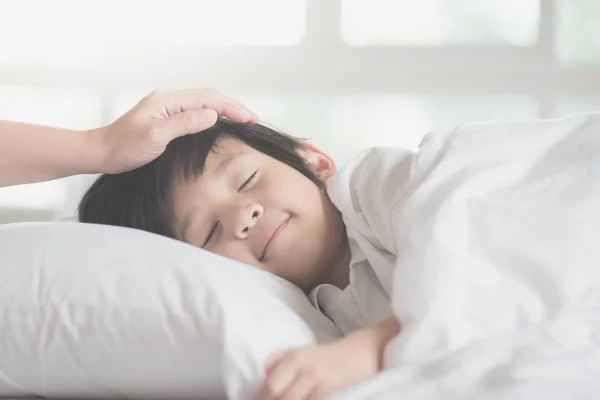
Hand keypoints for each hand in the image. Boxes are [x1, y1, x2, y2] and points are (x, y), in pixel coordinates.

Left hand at [91, 88, 258, 173]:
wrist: (103, 152)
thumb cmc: (125, 147)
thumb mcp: (156, 136)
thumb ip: (185, 123)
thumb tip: (213, 114)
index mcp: (168, 100)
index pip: (209, 99)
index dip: (233, 108)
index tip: (251, 119)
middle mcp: (170, 99)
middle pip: (210, 97)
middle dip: (234, 106)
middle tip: (254, 119)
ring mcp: (168, 107)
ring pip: (204, 103)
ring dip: (226, 109)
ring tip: (244, 119)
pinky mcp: (167, 117)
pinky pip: (196, 110)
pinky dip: (214, 114)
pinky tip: (221, 122)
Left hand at [257, 340, 378, 399]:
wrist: (361, 353)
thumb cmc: (327, 357)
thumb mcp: (302, 352)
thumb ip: (278, 360)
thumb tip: (262, 374)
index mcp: (294, 357)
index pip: (270, 385)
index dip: (260, 399)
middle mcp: (305, 367)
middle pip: (279, 395)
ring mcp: (320, 379)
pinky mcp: (334, 389)